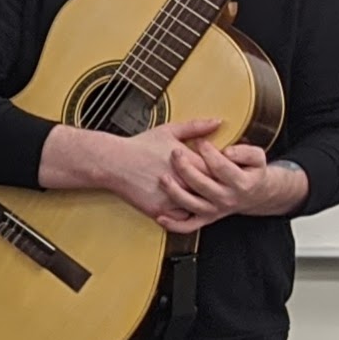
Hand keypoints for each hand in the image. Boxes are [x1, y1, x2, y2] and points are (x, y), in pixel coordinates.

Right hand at [61, 117, 238, 232]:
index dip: (225, 169)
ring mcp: (172, 198)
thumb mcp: (169, 131)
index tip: (225, 167)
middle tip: (219, 183)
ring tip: (204, 195)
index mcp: (189, 162)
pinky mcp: (160, 210)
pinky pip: (182, 218)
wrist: (113, 163)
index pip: (220, 169)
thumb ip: (197, 127)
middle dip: (217, 186)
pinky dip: (186, 213)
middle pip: (212, 189)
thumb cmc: (139, 146)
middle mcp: (183, 182)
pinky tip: (188, 204)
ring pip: (199, 206)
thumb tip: (217, 122)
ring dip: (203, 201)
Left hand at [170, 139, 308, 223]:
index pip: (221, 166)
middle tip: (174, 153)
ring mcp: (215, 211)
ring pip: (192, 205)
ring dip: (175, 193)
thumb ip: (245, 151)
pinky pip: (188, 226)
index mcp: (241, 183)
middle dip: (186, 167)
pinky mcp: (206, 219)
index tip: (199, 142)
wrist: (255, 195)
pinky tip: (159, 216)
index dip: (208, 153)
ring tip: (163, 178)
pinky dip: (174, 225)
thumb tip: (227, 151)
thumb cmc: (252, 171)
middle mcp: (226, 199)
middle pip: (202, 184)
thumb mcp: (257, 157)